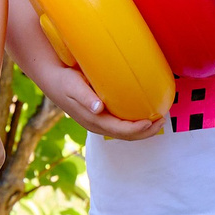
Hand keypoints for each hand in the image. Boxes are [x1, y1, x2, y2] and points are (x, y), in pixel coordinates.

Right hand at [26, 57, 163, 141]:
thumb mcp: (73, 86)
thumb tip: (98, 108)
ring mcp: (98, 122)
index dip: (137, 129)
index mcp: (93, 120)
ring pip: (124, 132)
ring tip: (158, 119)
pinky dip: (134, 123)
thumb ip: (85, 97)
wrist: (52, 79)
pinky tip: (143, 114)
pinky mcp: (100, 115)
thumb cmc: (65, 80)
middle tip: (162, 120)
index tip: (151, 121)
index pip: (119, 130)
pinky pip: (120, 125)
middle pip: (125, 135)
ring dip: (142, 129)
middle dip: (145, 131)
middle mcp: (97, 124)